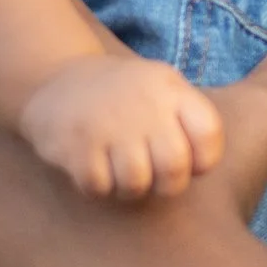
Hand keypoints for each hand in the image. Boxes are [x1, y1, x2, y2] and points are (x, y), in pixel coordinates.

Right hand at [18, 53, 224, 198]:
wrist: (57, 77)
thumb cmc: (122, 96)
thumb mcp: (161, 87)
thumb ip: (187, 119)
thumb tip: (200, 168)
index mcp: (169, 88)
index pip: (208, 133)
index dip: (203, 160)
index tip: (187, 161)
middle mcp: (141, 102)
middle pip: (174, 167)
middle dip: (166, 184)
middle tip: (152, 176)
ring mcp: (106, 122)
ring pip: (136, 183)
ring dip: (129, 188)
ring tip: (121, 172)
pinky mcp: (74, 142)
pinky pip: (98, 186)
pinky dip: (98, 186)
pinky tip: (94, 167)